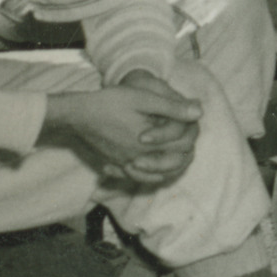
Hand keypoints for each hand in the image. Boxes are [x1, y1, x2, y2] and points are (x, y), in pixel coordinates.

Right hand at [47, 83, 201, 189]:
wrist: (77, 114)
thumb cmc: (109, 102)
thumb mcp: (143, 98)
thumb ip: (172, 107)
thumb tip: (199, 112)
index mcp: (150, 144)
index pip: (181, 146)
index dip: (190, 135)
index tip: (190, 124)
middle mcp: (139, 159)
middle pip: (171, 165)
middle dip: (184, 155)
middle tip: (189, 144)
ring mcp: (125, 165)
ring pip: (154, 176)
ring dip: (168, 169)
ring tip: (175, 159)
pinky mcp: (113, 165)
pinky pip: (134, 178)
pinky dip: (146, 176)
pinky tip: (149, 169)